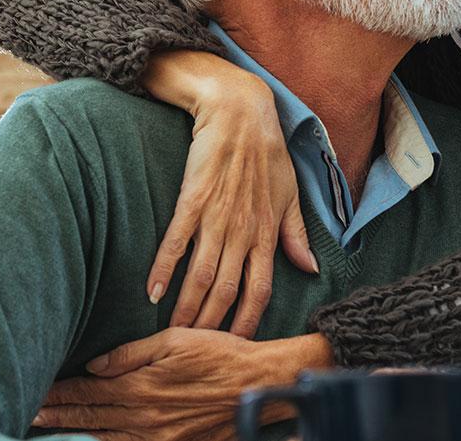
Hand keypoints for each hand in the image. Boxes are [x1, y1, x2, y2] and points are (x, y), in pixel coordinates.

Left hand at [34, 328, 329, 440]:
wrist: (256, 385)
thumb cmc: (219, 353)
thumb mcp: (174, 339)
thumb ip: (130, 353)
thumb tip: (94, 365)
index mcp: (140, 385)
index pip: (87, 391)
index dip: (60, 392)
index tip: (36, 391)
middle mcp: (143, 416)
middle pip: (89, 417)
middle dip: (56, 416)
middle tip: (28, 414)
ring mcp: (157, 437)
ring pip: (104, 437)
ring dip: (74, 432)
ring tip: (48, 428)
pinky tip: (93, 440)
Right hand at [142, 50, 317, 335]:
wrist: (239, 110)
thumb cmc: (267, 151)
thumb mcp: (290, 194)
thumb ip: (296, 235)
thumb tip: (309, 269)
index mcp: (268, 232)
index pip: (261, 289)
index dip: (249, 320)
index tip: (237, 345)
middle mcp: (244, 231)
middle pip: (227, 290)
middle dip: (212, 325)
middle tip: (196, 350)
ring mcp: (217, 216)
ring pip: (201, 275)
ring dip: (187, 307)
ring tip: (172, 333)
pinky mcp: (193, 199)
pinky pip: (176, 242)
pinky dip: (163, 270)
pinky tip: (151, 292)